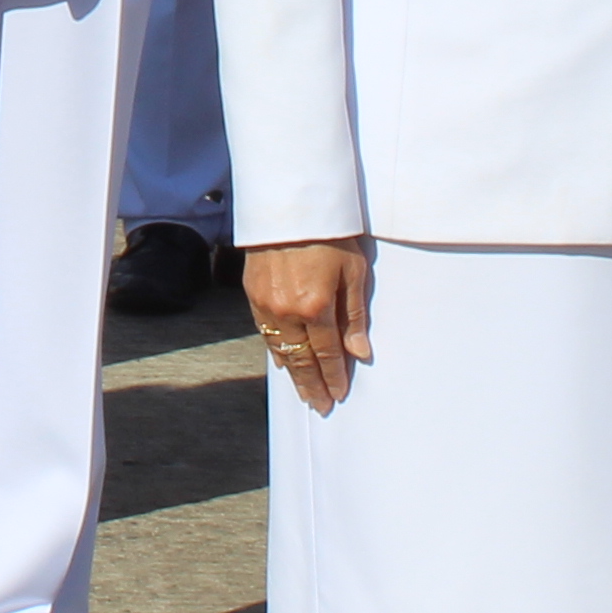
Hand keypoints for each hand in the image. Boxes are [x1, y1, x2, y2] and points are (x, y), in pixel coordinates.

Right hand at [243, 237, 367, 414]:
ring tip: (304, 392)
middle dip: (313, 386)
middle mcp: (288, 311)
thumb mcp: (353, 272)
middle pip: (302, 360)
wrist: (290, 206)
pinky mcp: (252, 294)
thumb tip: (359, 352)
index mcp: (316, 306)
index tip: (339, 394)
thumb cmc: (329, 235)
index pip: (328, 354)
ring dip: (294, 374)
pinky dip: (276, 351)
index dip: (335, 376)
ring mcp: (267, 304)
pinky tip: (283, 362)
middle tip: (320, 406)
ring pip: (281, 350)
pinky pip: (265, 333)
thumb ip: (354, 315)